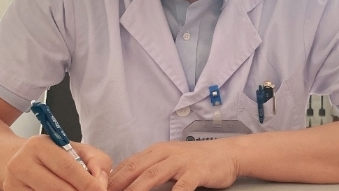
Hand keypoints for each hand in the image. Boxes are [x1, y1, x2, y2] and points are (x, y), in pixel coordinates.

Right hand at [3, 135, 111, 189]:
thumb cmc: (54, 156)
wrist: (19, 161)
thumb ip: (95, 160)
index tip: (100, 190)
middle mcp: (21, 163)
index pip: (67, 167)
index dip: (86, 182)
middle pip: (57, 187)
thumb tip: (99, 181)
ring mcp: (13, 183)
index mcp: (39, 145)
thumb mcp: (77, 149)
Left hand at [108, 140, 238, 190]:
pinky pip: (181, 187)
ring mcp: (181, 162)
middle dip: (118, 185)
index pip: (127, 164)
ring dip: (137, 190)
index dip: (111, 179)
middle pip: (135, 169)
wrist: (227, 154)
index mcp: (156, 151)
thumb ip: (150, 168)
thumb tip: (125, 180)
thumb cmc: (197, 160)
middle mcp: (166, 153)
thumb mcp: (170, 160)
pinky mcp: (196, 172)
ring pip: (152, 176)